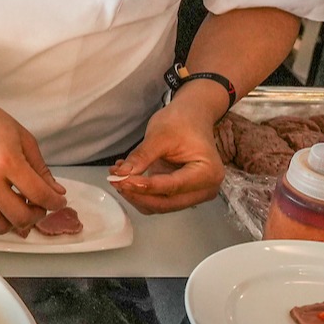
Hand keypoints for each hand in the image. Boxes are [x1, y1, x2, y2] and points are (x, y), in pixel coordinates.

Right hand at [0, 96, 65, 233]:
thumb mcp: (23, 138)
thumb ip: (41, 169)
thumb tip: (57, 193)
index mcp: (7, 161)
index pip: (39, 195)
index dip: (55, 203)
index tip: (58, 202)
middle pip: (20, 217)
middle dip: (37, 216)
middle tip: (38, 206)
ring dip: (14, 222)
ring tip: (16, 207)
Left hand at [107, 100, 226, 213]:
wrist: (191, 117)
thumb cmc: (183, 122)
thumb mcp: (160, 135)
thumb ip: (142, 157)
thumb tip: (122, 174)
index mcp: (208, 173)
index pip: (172, 187)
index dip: (144, 186)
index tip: (121, 180)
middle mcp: (205, 189)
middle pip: (166, 203)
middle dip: (138, 194)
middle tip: (115, 180)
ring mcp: (194, 194)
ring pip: (159, 205)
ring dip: (136, 195)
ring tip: (118, 176)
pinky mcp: (181, 193)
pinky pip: (158, 200)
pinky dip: (140, 193)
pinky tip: (127, 177)